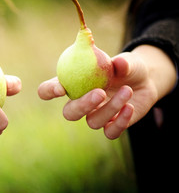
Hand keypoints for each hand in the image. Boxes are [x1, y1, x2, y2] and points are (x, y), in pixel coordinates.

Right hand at [38, 45, 175, 138]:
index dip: (49, 91)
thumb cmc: (127, 67)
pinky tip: (130, 107)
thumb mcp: (125, 60)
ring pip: (93, 122)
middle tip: (99, 93)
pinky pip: (110, 132)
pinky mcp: (111, 126)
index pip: (48, 90)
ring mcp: (95, 116)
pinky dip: (120, 122)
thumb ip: (121, 62)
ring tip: (128, 90)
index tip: (60, 88)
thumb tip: (118, 63)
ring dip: (111, 107)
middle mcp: (80, 103)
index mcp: (72, 84)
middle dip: (82, 105)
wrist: (145, 80)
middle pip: (70, 113)